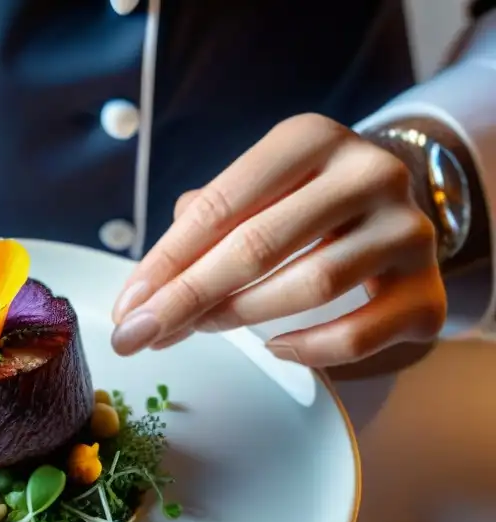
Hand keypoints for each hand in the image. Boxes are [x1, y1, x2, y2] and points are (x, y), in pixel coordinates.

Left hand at [110, 113, 446, 367]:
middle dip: (185, 298)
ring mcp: (407, 230)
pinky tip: (274, 347)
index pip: (220, 207)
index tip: (125, 308)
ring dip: (239, 317)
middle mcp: (367, 173)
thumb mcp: (256, 192)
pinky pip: (358, 333)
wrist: (394, 217)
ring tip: (202, 328)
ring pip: (309, 285)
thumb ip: (200, 227)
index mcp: (311, 140)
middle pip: (257, 246)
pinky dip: (307, 349)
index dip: (164, 263)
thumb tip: (143, 294)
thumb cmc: (304, 206)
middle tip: (139, 336)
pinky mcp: (427, 291)